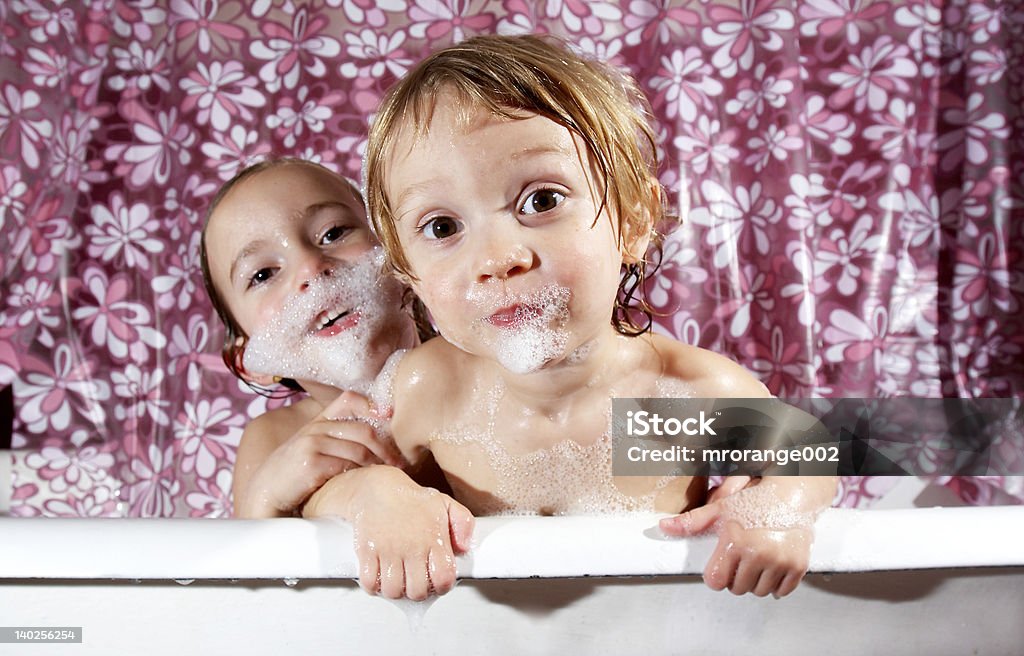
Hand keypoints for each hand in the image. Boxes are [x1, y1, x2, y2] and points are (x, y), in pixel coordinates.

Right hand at [238, 392, 404, 517]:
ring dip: (378, 464)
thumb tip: (377, 441)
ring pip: (359, 450)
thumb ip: (336, 439)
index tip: (388, 419)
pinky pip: (347, 466)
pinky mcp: (311, 464)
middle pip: (363, 430)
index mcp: (318, 421)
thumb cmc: (295, 473)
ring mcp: (312, 445)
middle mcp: (315, 428)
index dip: (371, 406)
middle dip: (386, 448)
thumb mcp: (312, 447)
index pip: (348, 399)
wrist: (266, 492)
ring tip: (388, 473)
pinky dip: (361, 474)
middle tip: (399, 462)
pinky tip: (367, 481)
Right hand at [348, 467, 474, 600]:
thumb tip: (464, 548)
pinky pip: (369, 582)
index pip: (443, 577)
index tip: (438, 583)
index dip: (442, 586)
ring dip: (396, 591)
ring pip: (393, 591)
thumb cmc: (411, 499)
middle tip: (417, 584)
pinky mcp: (367, 552)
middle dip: (419, 592)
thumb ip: (463, 524)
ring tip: (399, 582)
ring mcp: (388, 551)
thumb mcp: (445, 504)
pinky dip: (374, 587)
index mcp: (432, 538)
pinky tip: (381, 579)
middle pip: (417, 591)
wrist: (376, 488)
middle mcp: (411, 547)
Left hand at [660, 477, 823, 597]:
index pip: (716, 581)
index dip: (716, 576)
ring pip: (759, 592)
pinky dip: (775, 585)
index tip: (720, 568)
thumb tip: (665, 527)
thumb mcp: (720, 510)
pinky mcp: (797, 566)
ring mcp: (779, 561)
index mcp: (735, 542)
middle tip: (739, 561)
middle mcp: (758, 553)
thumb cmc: (756, 501)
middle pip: (737, 589)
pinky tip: (771, 569)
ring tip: (755, 563)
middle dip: (735, 578)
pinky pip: (781, 591)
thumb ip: (692, 522)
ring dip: (755, 583)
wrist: (792, 496)